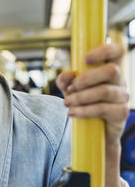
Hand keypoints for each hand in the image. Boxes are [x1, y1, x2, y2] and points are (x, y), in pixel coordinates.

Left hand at [56, 43, 128, 186]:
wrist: (92, 137)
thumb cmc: (81, 109)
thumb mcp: (72, 93)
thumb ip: (69, 82)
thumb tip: (64, 76)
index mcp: (109, 72)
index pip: (116, 50)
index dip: (103, 50)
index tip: (85, 57)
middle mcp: (120, 84)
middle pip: (110, 71)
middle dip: (86, 79)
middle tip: (68, 89)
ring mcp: (122, 101)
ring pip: (107, 91)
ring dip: (82, 97)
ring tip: (66, 104)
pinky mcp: (118, 118)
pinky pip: (106, 110)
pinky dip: (85, 110)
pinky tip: (72, 112)